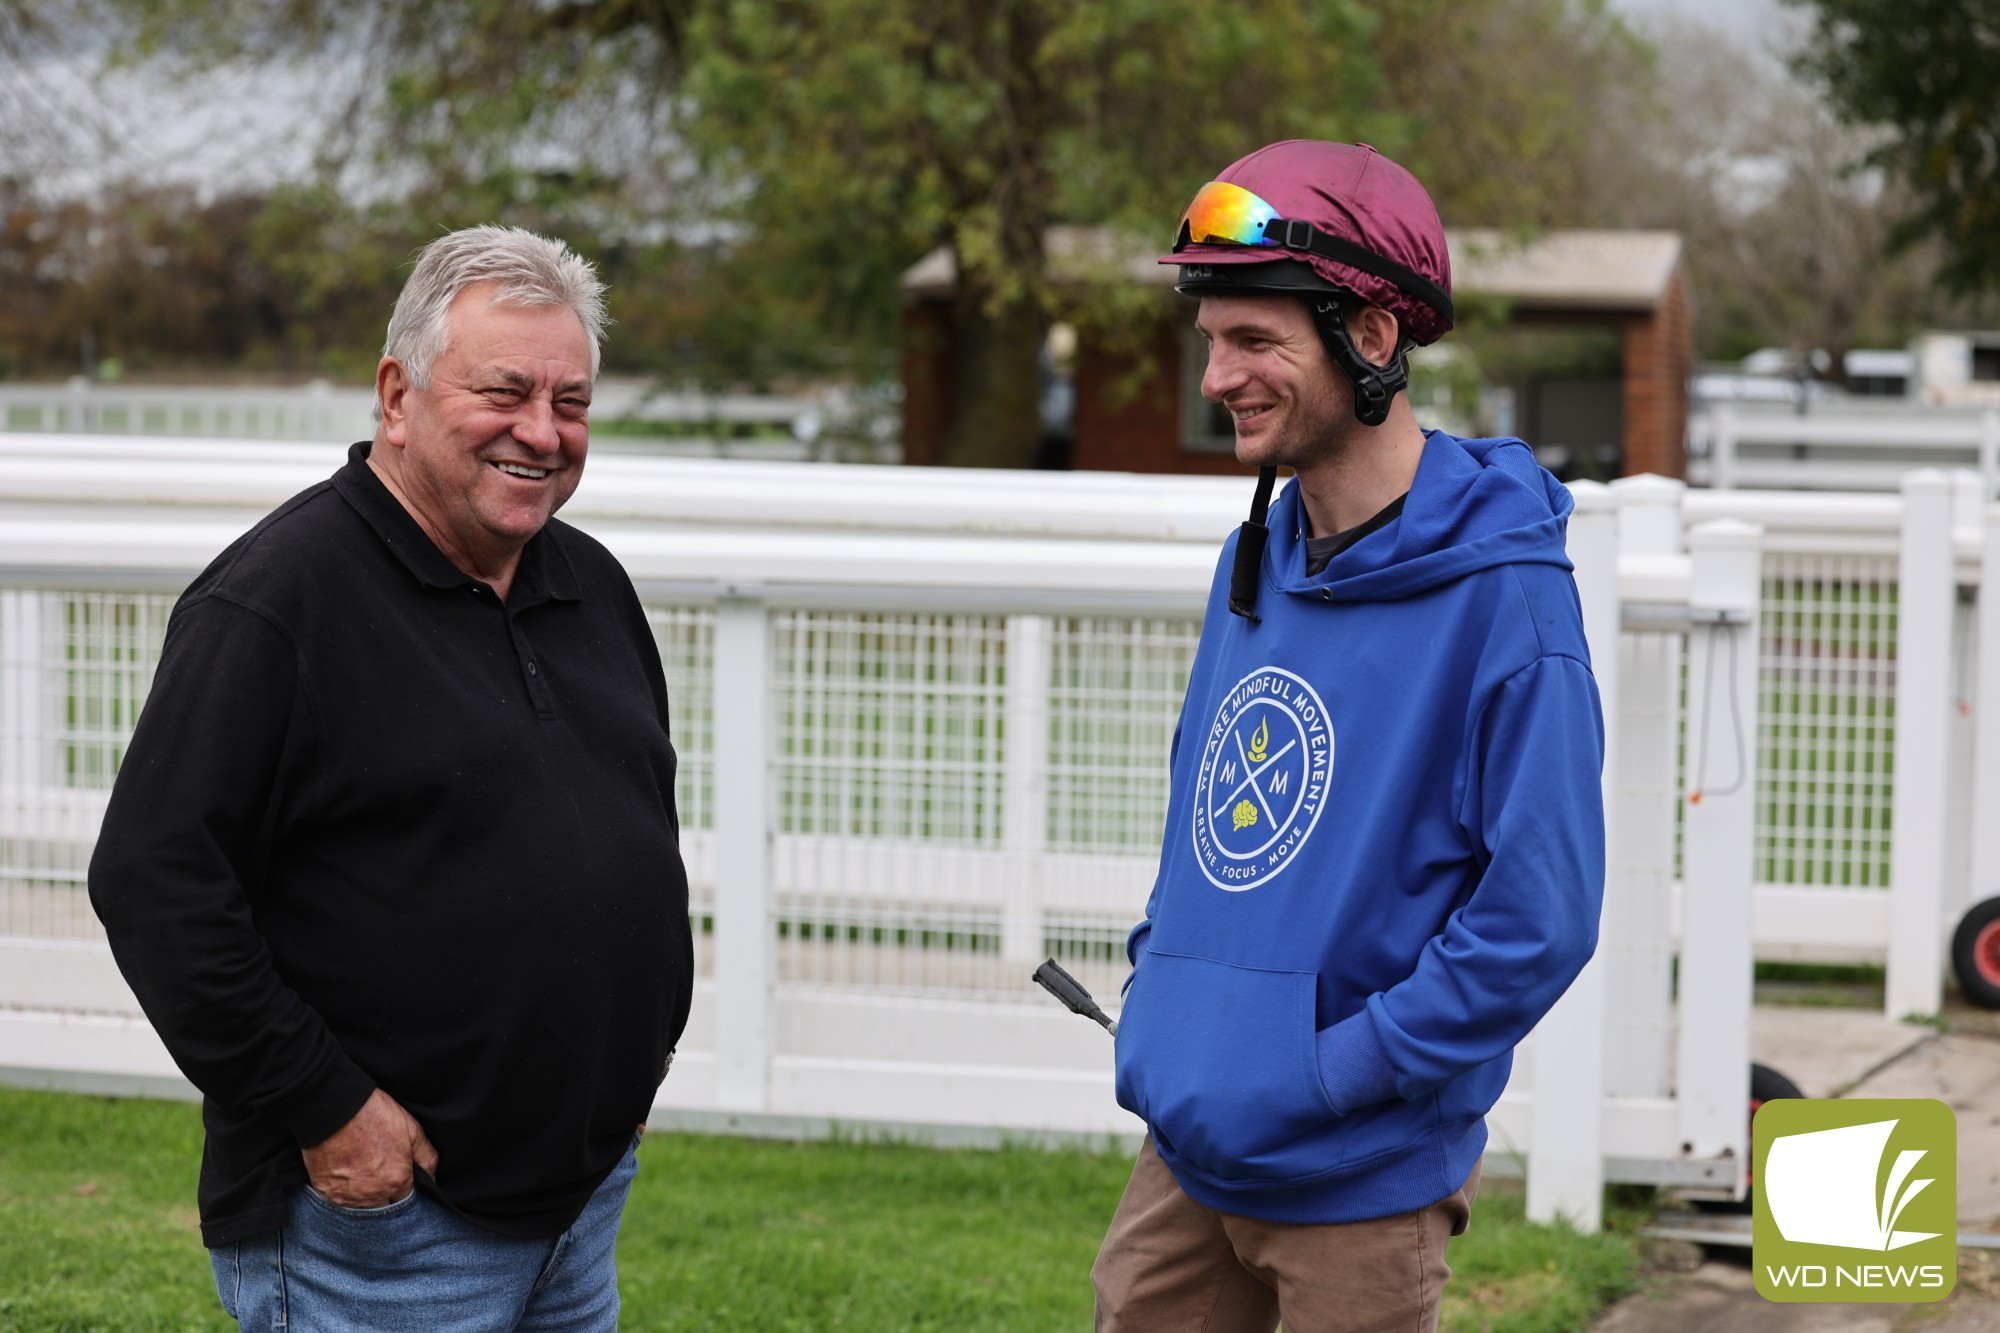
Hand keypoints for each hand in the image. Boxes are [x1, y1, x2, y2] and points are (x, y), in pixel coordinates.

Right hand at [302, 1088, 438, 1206]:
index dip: (403, 1188)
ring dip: (365, 1198)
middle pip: (384, 1207)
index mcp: (397, 1181)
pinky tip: (346, 1176)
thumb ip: (427, 1158)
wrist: (335, 1109)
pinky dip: (345, 1193)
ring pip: (362, 1209)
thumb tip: (432, 1177)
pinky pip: (340, 1202)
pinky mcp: (327, 1193)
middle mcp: (373, 1194)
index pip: (406, 1199)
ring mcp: (348, 1196)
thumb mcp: (412, 1130)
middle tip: (380, 1176)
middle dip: (386, 1197)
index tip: (397, 1177)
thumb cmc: (374, 1115)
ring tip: (362, 1175)